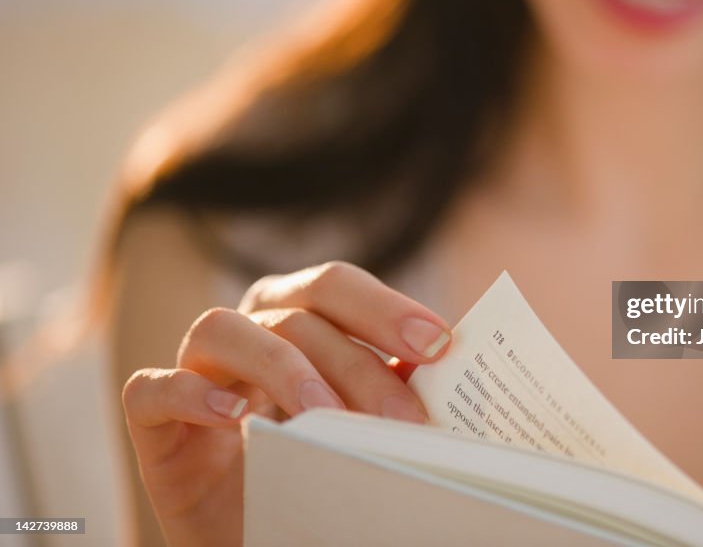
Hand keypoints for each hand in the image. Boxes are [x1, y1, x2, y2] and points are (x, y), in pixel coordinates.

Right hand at [121, 261, 450, 546]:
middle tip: (403, 416)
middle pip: (297, 312)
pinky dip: (190, 394)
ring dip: (282, 369)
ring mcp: (194, 367)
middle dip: (357, 360)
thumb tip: (444, 375)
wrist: (253, 528)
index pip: (338, 287)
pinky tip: (235, 421)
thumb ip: (387, 392)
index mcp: (297, 316)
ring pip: (223, 329)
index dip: (387, 307)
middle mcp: (247, 328)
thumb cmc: (311, 466)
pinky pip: (153, 388)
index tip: (440, 344)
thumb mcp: (356, 425)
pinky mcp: (151, 419)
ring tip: (325, 418)